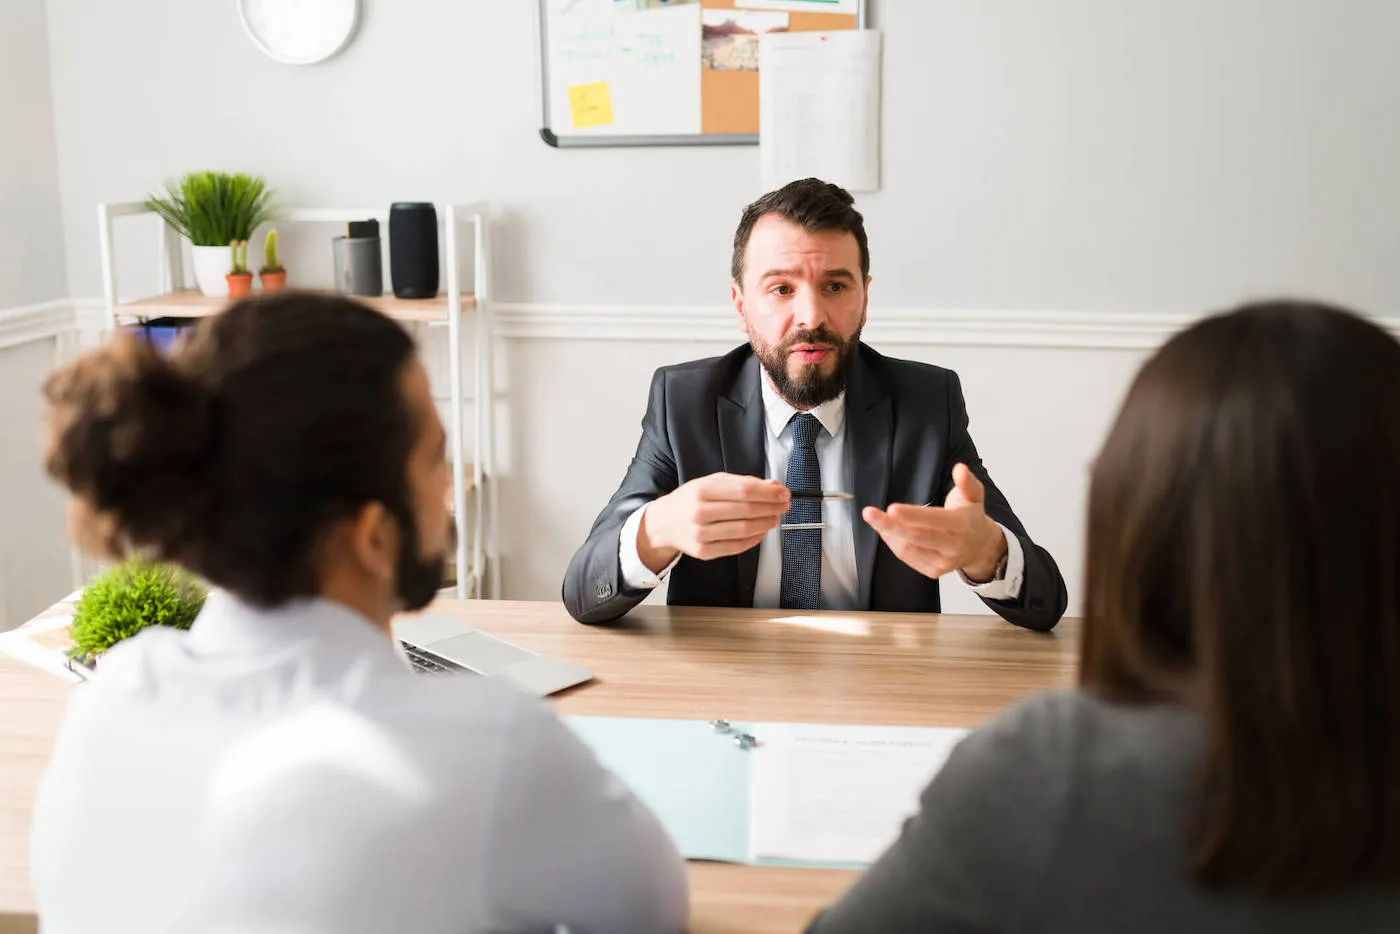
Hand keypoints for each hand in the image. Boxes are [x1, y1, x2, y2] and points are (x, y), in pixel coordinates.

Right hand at [638, 473, 789, 571]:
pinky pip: (737, 547)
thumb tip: (772, 485)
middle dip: (771, 507)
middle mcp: (700, 512)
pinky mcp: (704, 551)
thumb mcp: (711, 483)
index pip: (744, 489)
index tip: (782, 493)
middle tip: (784, 505)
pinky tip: (761, 532)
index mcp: (702, 490)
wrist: (663, 523)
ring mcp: (701, 534)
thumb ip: (741, 483)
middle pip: (747, 510)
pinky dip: (754, 539)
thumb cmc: (689, 501)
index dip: (768, 492)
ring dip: (766, 524)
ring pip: (744, 530)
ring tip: (774, 518)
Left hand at [862, 464, 1007, 581]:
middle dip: (890, 525)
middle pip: (917, 537)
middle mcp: (953, 546)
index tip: (892, 508)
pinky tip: (888, 531)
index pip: (934, 520)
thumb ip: (966, 482)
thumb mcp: (973, 496)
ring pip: (908, 549)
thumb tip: (960, 469)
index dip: (912, 515)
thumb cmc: (970, 518)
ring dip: (889, 533)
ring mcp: (943, 562)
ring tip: (877, 518)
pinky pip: (907, 558)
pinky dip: (893, 543)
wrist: (980, 548)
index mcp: (962, 525)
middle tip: (869, 513)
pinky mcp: (933, 571)